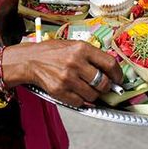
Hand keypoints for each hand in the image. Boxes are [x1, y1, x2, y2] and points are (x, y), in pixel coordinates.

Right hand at [2, 40, 122, 107]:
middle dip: (105, 87)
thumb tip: (110, 72)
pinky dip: (82, 101)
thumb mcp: (73, 46)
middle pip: (103, 82)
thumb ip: (91, 56)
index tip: (118, 79)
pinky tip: (77, 93)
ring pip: (92, 95)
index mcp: (82, 48)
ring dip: (93, 95)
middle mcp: (75, 63)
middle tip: (102, 86)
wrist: (30, 60)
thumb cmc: (53, 52)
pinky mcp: (59, 91)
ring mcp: (67, 78)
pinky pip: (80, 102)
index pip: (110, 63)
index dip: (118, 74)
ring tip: (86, 88)